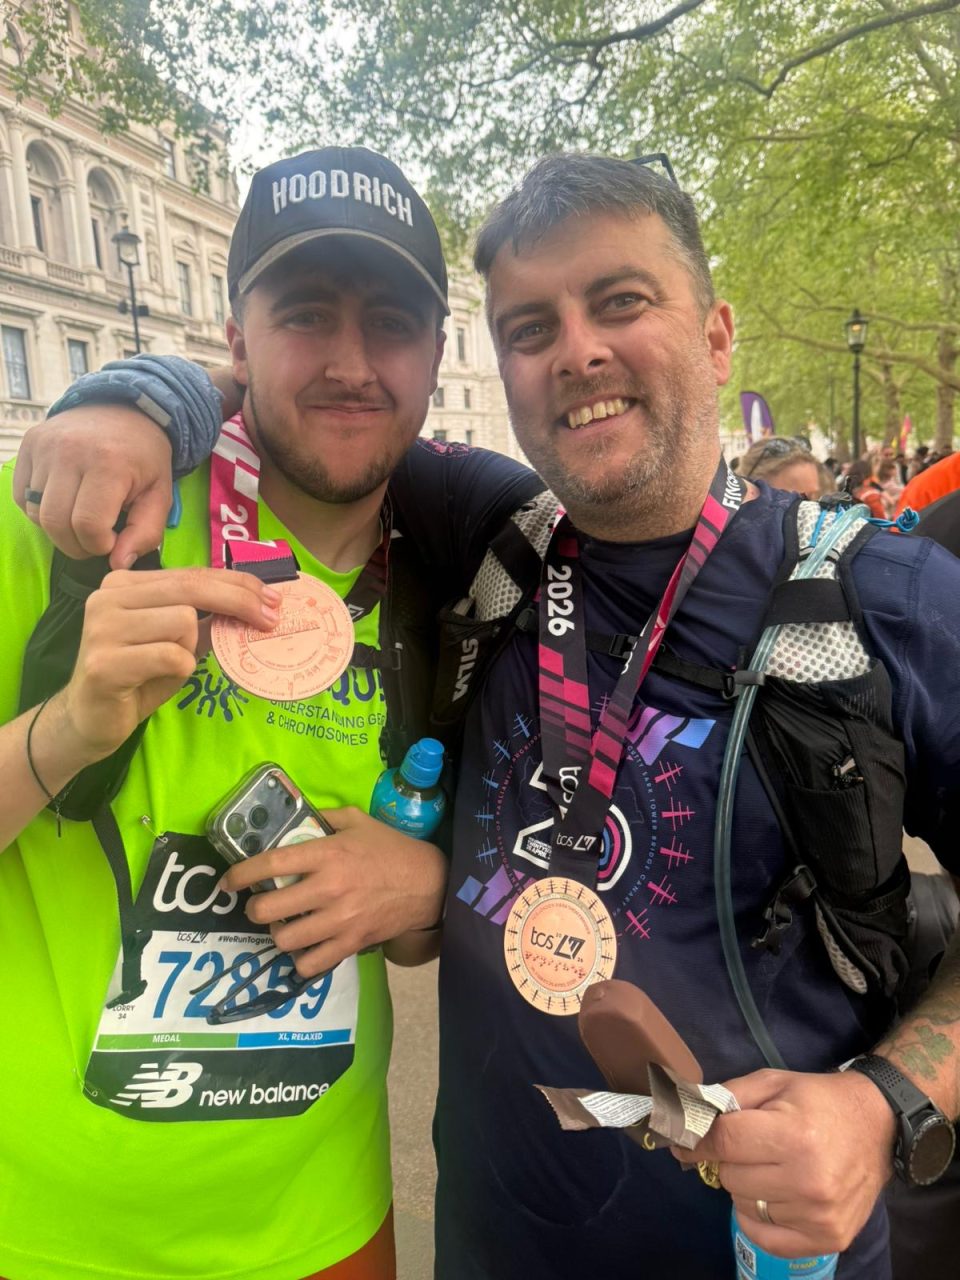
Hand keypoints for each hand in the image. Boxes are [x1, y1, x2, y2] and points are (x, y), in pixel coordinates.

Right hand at [13, 404, 173, 567]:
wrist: (125, 408)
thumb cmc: (145, 457)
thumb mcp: (160, 494)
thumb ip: (145, 533)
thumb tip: (117, 564)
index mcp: (108, 463)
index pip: (87, 525)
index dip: (99, 545)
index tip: (112, 540)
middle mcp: (69, 451)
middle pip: (56, 523)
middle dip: (76, 544)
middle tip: (95, 538)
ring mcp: (44, 446)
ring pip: (36, 512)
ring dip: (58, 528)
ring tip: (82, 518)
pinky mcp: (29, 445)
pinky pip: (22, 496)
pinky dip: (40, 509)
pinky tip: (65, 501)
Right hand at [58, 566, 280, 763]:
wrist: (90, 720)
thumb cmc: (138, 678)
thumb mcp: (177, 643)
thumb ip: (205, 621)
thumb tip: (256, 606)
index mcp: (125, 584)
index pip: (192, 574)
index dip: (237, 584)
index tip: (273, 598)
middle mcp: (108, 596)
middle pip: (192, 589)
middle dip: (239, 603)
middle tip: (271, 620)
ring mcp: (103, 627)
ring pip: (184, 622)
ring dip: (190, 649)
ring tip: (167, 667)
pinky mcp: (105, 662)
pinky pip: (171, 657)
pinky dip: (179, 671)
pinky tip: (154, 680)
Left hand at [221, 807, 447, 976]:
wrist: (427, 883)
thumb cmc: (389, 848)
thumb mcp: (357, 820)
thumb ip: (324, 818)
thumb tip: (293, 820)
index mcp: (327, 854)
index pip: (271, 864)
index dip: (241, 874)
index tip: (229, 881)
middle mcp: (328, 888)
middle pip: (267, 909)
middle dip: (255, 908)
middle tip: (261, 904)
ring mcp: (339, 920)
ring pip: (284, 939)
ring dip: (277, 933)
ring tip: (285, 925)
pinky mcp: (350, 943)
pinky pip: (310, 964)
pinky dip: (301, 959)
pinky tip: (305, 948)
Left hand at [673, 1068, 894, 1256]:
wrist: (878, 1125)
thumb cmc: (819, 1101)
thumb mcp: (773, 1083)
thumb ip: (727, 1097)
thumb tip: (683, 1117)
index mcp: (794, 1135)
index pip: (723, 1142)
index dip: (696, 1139)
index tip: (681, 1139)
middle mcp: (808, 1181)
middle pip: (731, 1176)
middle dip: (731, 1159)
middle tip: (752, 1146)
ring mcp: (819, 1215)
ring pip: (744, 1205)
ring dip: (747, 1187)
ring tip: (772, 1167)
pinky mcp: (828, 1239)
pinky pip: (766, 1237)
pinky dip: (758, 1218)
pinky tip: (773, 1196)